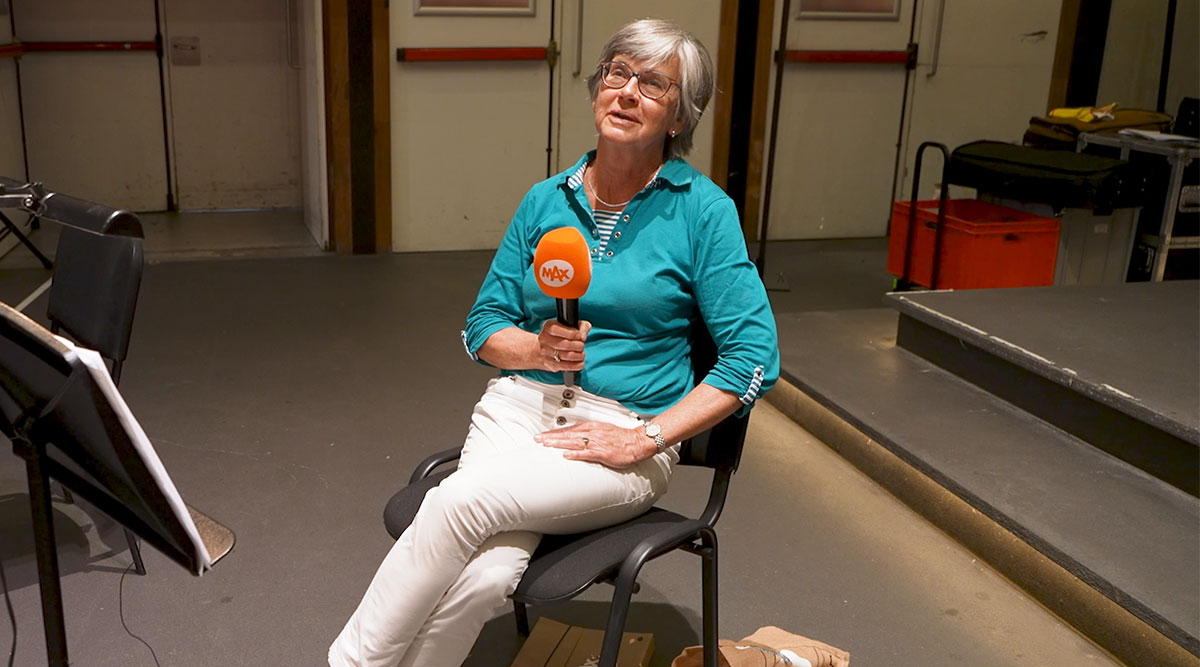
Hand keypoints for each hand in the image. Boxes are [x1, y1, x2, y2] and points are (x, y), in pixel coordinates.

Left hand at [535, 421, 655, 468]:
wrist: (637, 442)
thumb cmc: (621, 438)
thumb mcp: (602, 430)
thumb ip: (588, 433)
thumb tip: (575, 435)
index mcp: (592, 427)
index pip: (569, 429)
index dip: (554, 432)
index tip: (542, 435)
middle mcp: (592, 433)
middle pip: (567, 434)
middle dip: (551, 437)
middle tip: (537, 439)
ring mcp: (597, 442)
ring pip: (574, 442)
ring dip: (559, 443)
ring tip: (546, 444)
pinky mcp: (602, 453)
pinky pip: (587, 453)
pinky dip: (576, 454)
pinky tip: (566, 455)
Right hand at [537, 319, 591, 372]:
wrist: (550, 346)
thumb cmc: (565, 334)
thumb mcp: (575, 325)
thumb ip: (583, 327)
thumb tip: (582, 337)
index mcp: (548, 327)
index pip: (555, 329)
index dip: (570, 333)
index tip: (579, 336)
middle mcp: (544, 339)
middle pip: (563, 344)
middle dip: (577, 346)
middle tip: (582, 346)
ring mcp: (545, 352)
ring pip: (565, 356)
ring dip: (578, 356)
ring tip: (582, 354)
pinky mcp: (549, 364)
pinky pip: (564, 366)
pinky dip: (576, 365)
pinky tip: (581, 363)